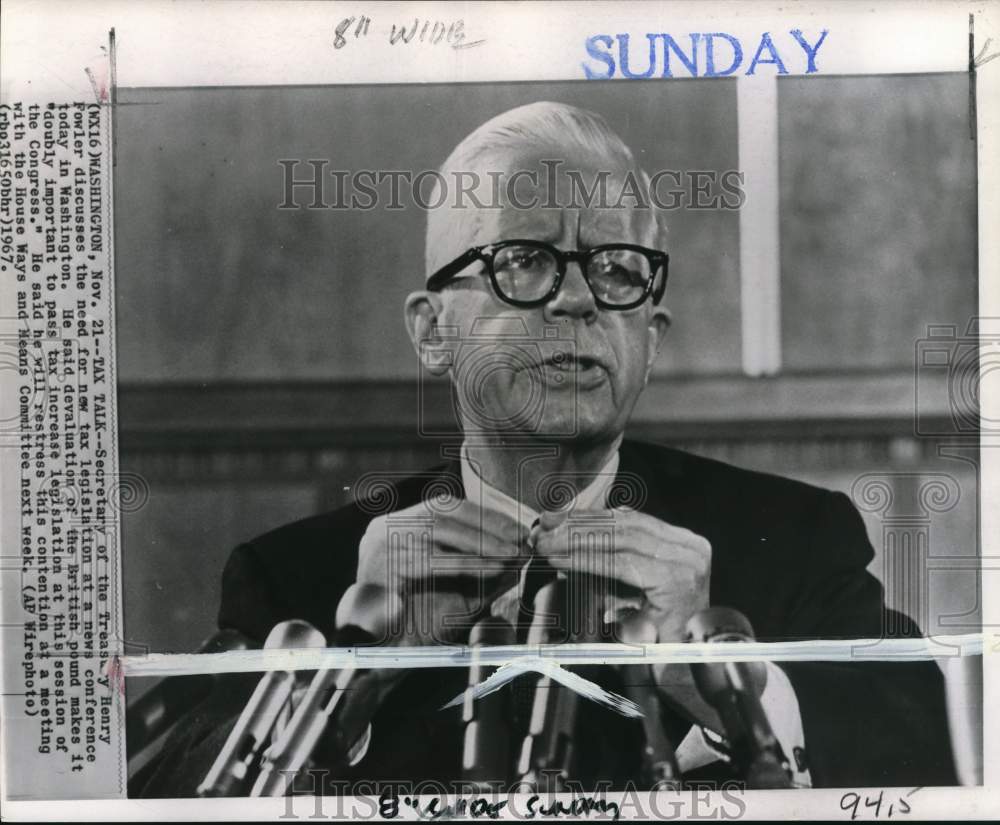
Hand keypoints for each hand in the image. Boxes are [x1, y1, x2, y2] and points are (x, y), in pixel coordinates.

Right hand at [356, 496, 529, 644]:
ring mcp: (378, 543)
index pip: (446, 507)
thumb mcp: (460, 591)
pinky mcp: (379, 565)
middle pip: (443, 513)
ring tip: (512, 554)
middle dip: (488, 524)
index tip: (519, 528)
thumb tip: (522, 554)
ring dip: (482, 542)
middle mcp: (384, 527)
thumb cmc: (420, 623)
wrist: (382, 656)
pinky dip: (467, 563)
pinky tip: (494, 568)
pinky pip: (431, 559)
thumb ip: (488, 571)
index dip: (486, 515)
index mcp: (398, 525)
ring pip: (439, 531)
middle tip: (521, 539)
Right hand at [533, 507, 716, 729]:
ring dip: (584, 520)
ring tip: (551, 521)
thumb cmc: (672, 648)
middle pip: (622, 533)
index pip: (620, 558)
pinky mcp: (680, 536)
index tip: (549, 553)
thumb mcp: (641, 641)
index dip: (580, 554)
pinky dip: (604, 518)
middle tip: (543, 534)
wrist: (704, 646)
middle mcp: (687, 553)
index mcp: (678, 579)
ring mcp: (685, 542)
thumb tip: (578, 592)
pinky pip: (636, 520)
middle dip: (576, 532)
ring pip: (626, 521)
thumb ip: (612, 618)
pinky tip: (575, 517)